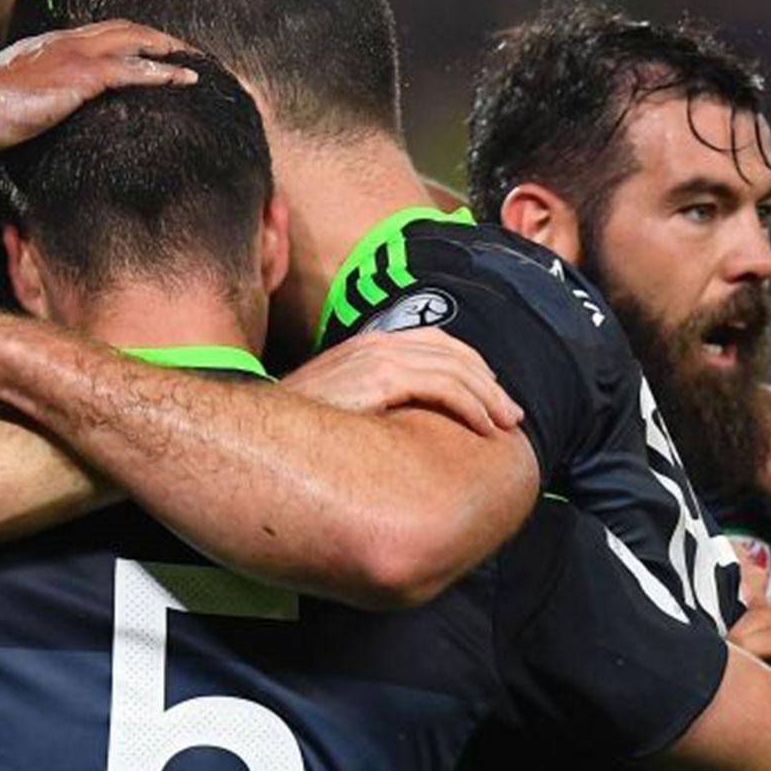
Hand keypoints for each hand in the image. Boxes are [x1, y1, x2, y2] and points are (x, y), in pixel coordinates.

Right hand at [0, 20, 195, 152]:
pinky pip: (133, 70)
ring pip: (134, 42)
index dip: (125, 38)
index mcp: (46, 45)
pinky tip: (181, 81)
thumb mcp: (5, 99)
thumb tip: (28, 115)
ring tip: (193, 63)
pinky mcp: (81, 76)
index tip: (145, 48)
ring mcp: (73, 55)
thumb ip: (25, 99)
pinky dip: (162, 72)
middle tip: (182, 49)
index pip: (96, 33)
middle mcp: (63, 42)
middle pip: (122, 28)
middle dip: (155, 36)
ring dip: (168, 50)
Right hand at [283, 329, 521, 433]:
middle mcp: (378, 343)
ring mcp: (378, 358)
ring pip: (455, 369)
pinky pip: (443, 387)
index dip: (471, 367)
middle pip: (453, 353)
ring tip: (504, 425)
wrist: (261, 428)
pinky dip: (470, 405)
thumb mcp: (343, 403)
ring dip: (488, 397)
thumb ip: (374, 399)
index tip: (490, 397)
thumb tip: (405, 422)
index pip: (436, 342)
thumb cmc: (300, 426)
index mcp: (370, 344)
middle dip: (489, 383)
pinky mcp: (380, 378)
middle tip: (510, 414)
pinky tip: (481, 426)